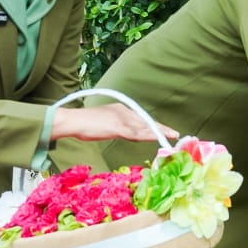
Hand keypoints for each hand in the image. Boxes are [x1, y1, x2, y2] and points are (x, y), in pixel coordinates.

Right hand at [51, 104, 178, 143]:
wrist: (73, 120)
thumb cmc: (83, 123)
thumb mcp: (103, 122)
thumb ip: (115, 125)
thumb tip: (123, 132)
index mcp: (120, 108)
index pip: (141, 118)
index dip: (154, 125)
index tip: (164, 130)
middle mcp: (123, 111)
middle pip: (146, 122)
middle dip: (161, 128)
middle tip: (175, 133)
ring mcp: (121, 119)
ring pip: (144, 127)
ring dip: (159, 132)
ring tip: (171, 136)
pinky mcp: (118, 127)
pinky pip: (136, 133)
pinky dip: (148, 136)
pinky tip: (156, 138)